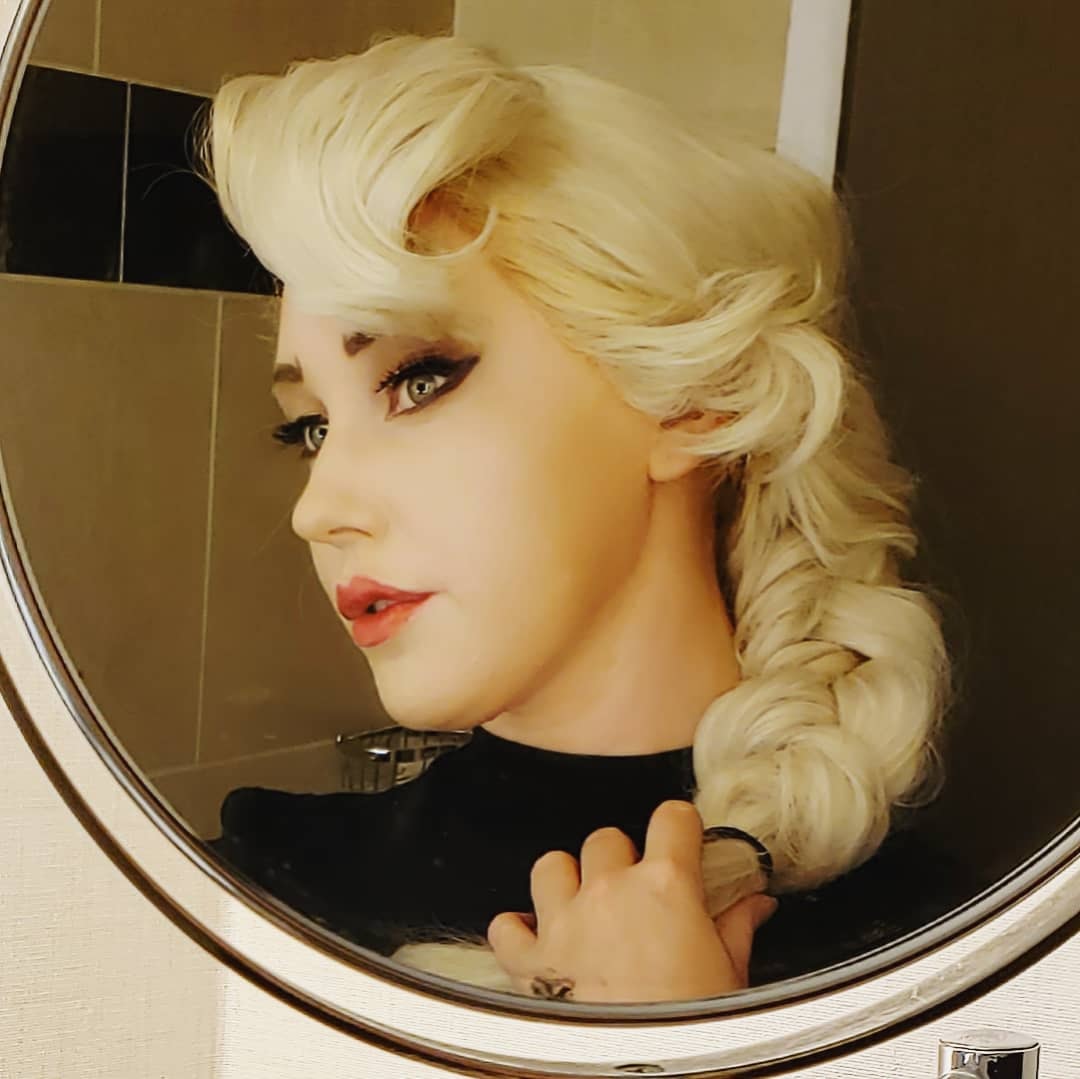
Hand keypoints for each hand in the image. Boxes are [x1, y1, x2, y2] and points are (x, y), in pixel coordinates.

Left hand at [487, 799, 777, 1002]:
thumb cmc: (695, 1039)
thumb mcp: (732, 976)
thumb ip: (738, 927)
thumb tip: (755, 904)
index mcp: (665, 887)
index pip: (671, 817)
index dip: (679, 826)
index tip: (682, 839)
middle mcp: (609, 892)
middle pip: (607, 838)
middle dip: (622, 859)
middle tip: (637, 892)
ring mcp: (564, 922)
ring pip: (551, 866)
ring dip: (566, 880)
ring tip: (584, 906)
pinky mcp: (529, 962)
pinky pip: (506, 927)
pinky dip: (516, 931)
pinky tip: (536, 941)